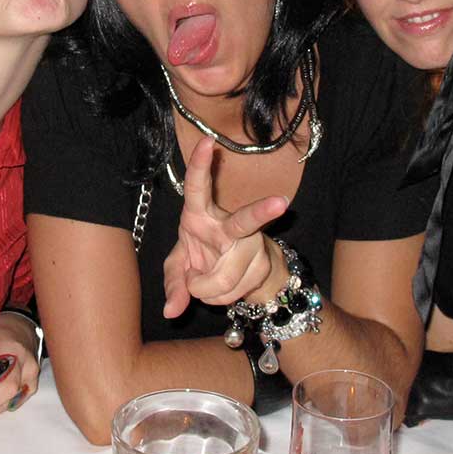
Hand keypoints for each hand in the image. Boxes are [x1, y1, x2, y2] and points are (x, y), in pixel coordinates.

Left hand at [161, 139, 288, 318]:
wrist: (233, 274)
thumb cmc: (200, 256)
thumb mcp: (178, 267)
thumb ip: (173, 284)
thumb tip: (171, 311)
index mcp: (200, 214)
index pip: (198, 187)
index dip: (201, 165)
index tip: (208, 142)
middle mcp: (228, 225)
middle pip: (244, 221)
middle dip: (262, 212)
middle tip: (281, 203)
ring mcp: (250, 243)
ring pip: (224, 278)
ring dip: (207, 291)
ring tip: (205, 283)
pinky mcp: (262, 264)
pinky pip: (232, 293)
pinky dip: (220, 299)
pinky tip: (224, 287)